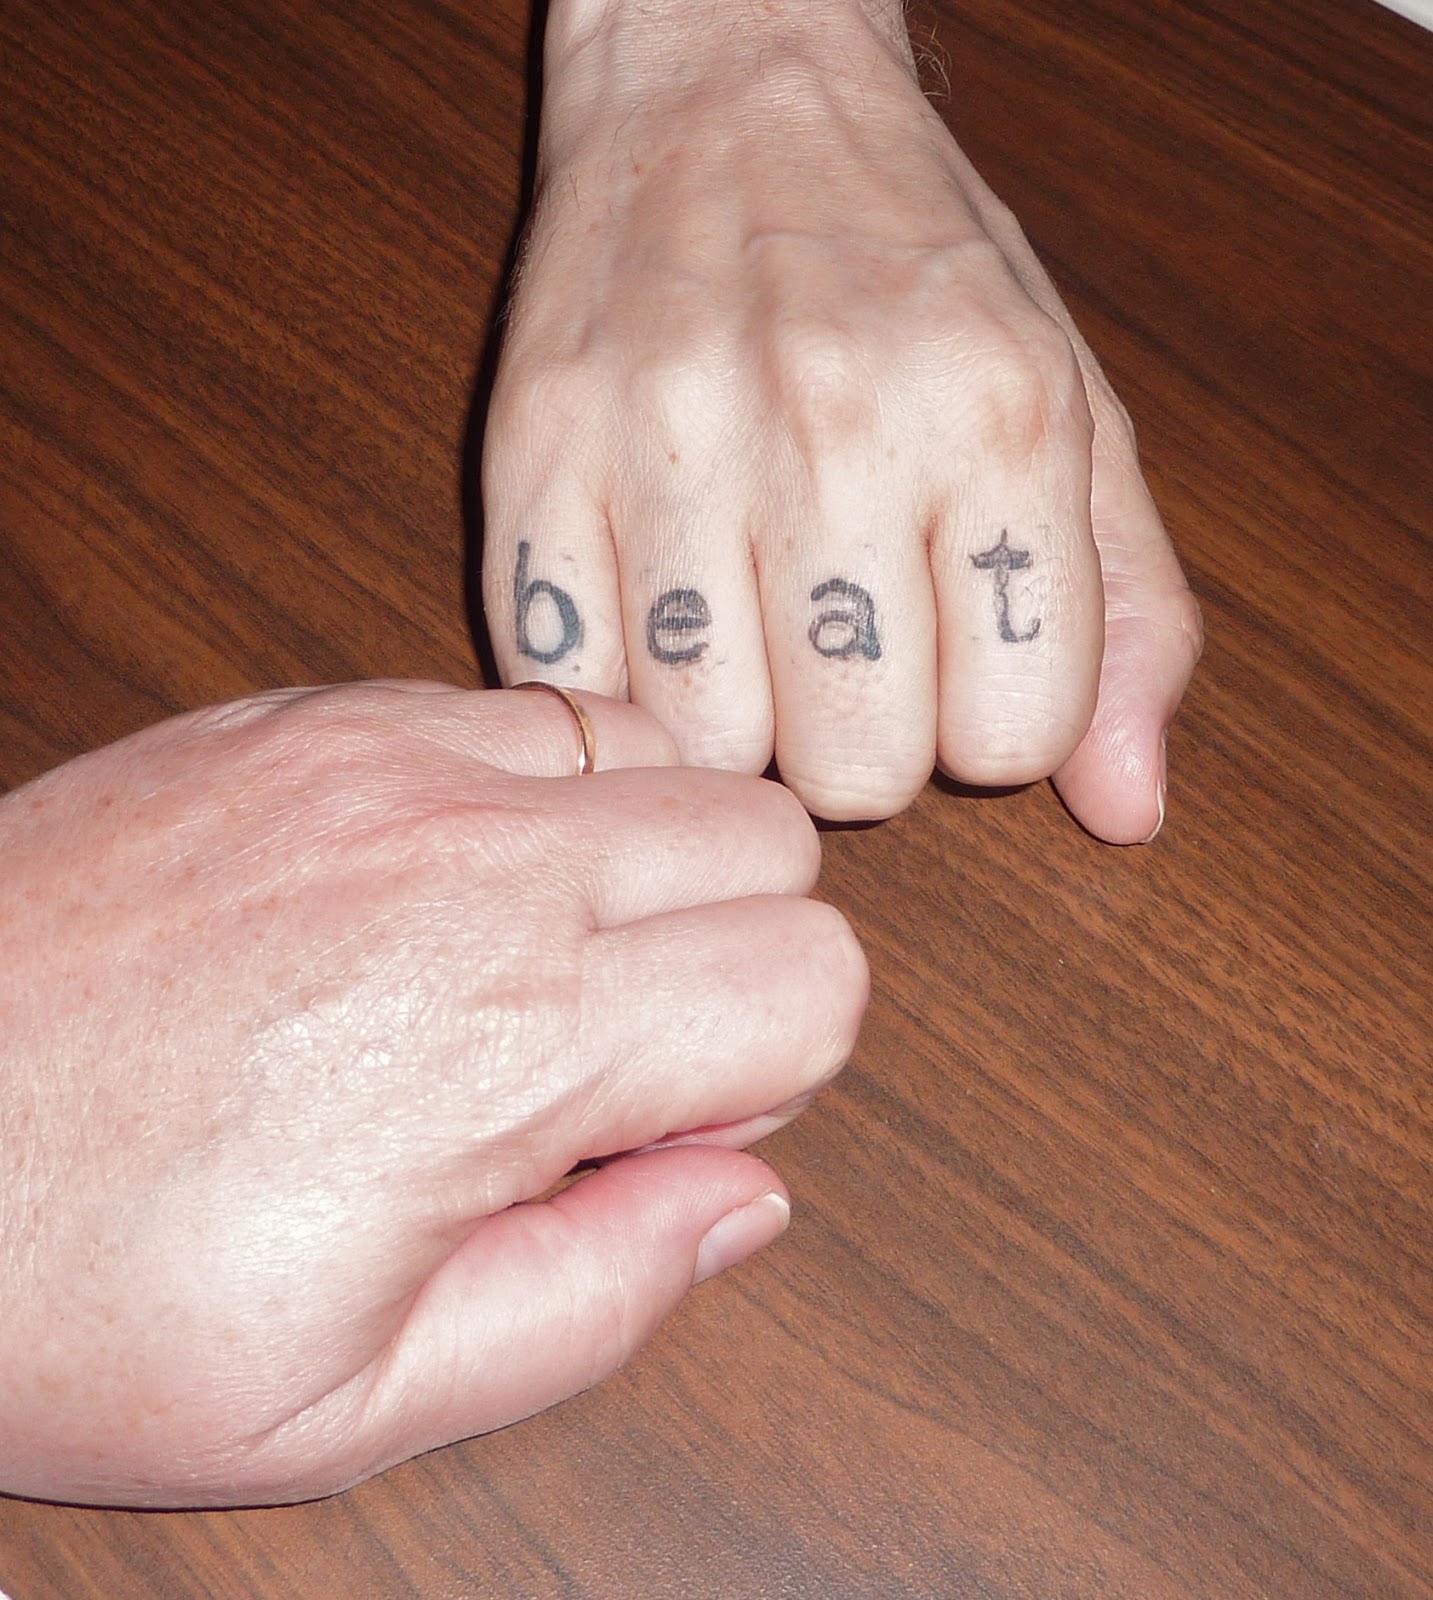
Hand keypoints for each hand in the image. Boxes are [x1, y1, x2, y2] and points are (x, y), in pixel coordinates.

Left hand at [0, 682, 864, 1506]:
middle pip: (771, 839)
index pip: (814, 981)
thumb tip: (742, 1197)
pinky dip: (539, 787)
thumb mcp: (352, 1399)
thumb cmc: (61, 1277)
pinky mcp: (314, 719)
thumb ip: (599, 1297)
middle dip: (736, 948)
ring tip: (532, 952)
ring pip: (666, 750)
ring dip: (646, 854)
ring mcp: (391, 765)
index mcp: (514, 1033)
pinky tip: (447, 880)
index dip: (770, 1072)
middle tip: (608, 1039)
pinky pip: (526, 703)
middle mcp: (475, 862)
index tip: (665, 1120)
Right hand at [482, 0, 1201, 837]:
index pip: (1016, 738)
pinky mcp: (531, 454)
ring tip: (748, 633)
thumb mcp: (1077, 412)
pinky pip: (573, 686)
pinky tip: (656, 623)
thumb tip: (1128, 811)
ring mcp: (667, 439)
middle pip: (858, 771)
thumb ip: (1127, 617)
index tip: (955, 661)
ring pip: (710, 746)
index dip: (990, 728)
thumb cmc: (913, 267)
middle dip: (863, 745)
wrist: (725, 85)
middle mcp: (836, 425)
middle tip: (843, 655)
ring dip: (740, 723)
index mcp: (999, 419)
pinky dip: (619, 691)